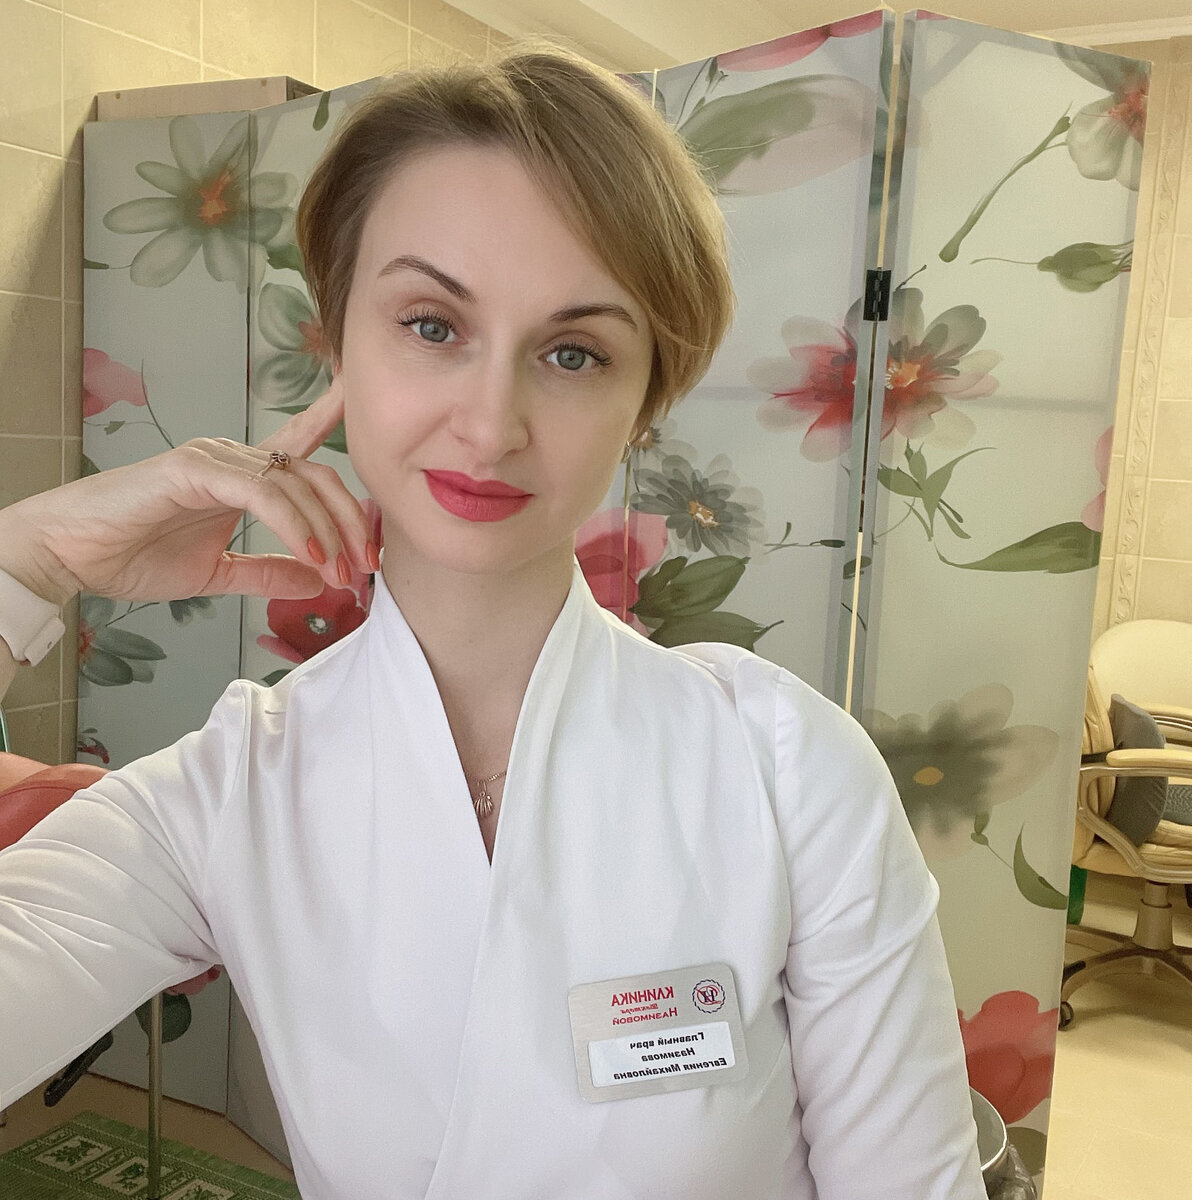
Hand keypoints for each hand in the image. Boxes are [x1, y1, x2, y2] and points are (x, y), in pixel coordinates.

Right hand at [0, 381, 375, 607]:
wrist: (70, 556)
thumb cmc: (132, 556)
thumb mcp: (218, 573)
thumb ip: (268, 573)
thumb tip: (315, 579)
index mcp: (241, 478)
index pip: (299, 447)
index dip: (333, 422)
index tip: (366, 407)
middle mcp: (233, 460)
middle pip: (317, 477)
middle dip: (351, 522)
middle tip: (367, 566)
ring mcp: (215, 460)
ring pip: (296, 484)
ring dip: (328, 531)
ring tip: (344, 572)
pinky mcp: (196, 470)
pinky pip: (263, 493)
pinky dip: (294, 525)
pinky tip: (312, 554)